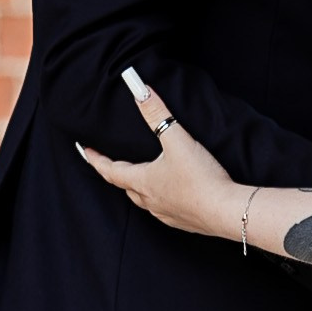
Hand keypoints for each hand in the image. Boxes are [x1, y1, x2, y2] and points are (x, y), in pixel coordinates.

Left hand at [79, 75, 244, 240]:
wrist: (226, 211)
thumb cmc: (201, 177)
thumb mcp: (177, 140)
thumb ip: (157, 113)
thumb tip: (138, 89)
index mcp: (143, 182)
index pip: (110, 170)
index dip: (96, 159)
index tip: (85, 150)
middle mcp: (150, 201)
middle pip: (126, 186)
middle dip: (117, 173)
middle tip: (111, 162)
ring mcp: (166, 214)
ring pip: (144, 200)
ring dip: (139, 188)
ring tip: (141, 177)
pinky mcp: (183, 222)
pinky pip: (164, 210)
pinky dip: (161, 199)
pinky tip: (170, 194)